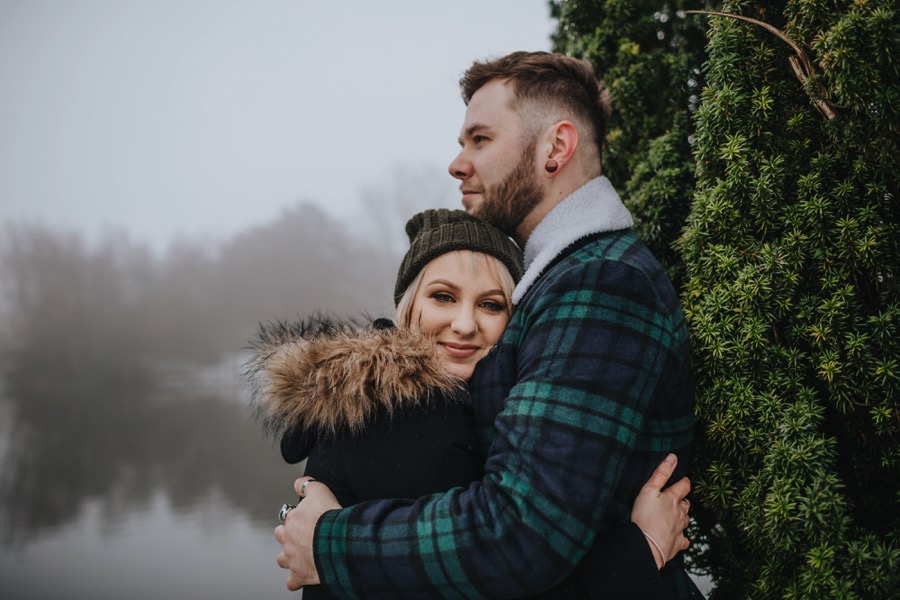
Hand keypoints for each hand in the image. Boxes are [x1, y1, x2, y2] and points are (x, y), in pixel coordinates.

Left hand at [274, 477, 341, 590]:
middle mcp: (288, 539)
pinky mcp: (299, 575)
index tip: (306, 516)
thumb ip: (307, 484)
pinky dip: (295, 581)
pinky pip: (292, 582)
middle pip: (281, 536)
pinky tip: (300, 579)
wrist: (335, 542)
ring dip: (288, 557)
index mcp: (292, 520)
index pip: (289, 516)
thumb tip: (299, 482)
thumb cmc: (329, 518)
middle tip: (300, 534)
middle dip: (287, 535)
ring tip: (297, 555)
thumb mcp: (320, 491)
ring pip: (282, 559)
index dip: (297, 516)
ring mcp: (292, 558)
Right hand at [630, 453, 690, 568]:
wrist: (646, 544)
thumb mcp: (649, 490)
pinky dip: (683, 537)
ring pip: (686, 520)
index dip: (684, 482)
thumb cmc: (645, 516)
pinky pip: (684, 540)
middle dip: (683, 500)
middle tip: (676, 499)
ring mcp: (680, 529)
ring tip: (676, 516)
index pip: (684, 486)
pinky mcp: (677, 543)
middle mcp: (680, 513)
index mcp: (673, 499)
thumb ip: (661, 473)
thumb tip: (673, 457)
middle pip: (686, 504)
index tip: (683, 480)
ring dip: (682, 517)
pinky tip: (679, 537)